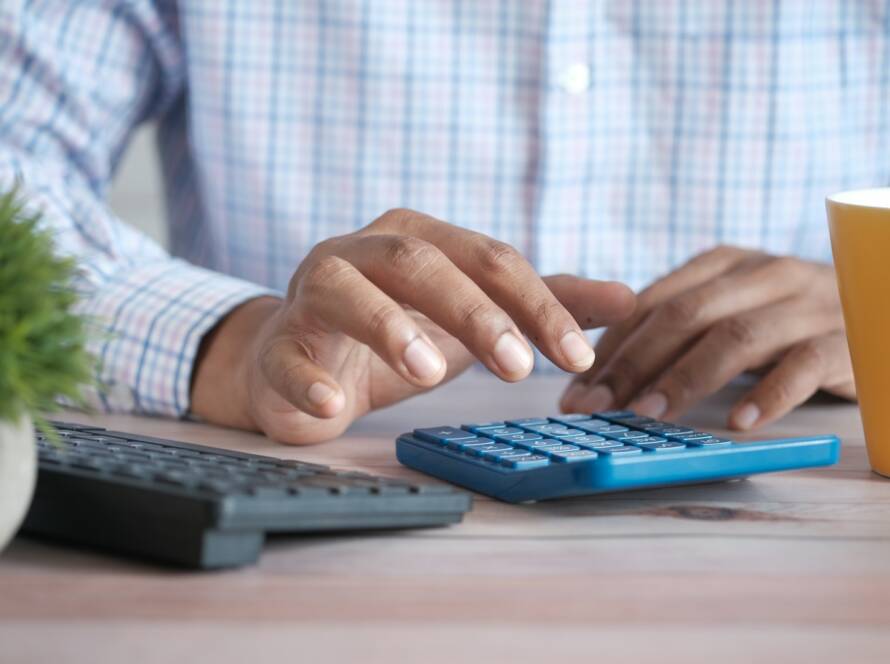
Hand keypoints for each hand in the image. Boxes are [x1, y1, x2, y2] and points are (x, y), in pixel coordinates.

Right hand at [191, 209, 634, 443]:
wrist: (304, 360)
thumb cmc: (397, 331)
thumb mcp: (475, 316)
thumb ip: (543, 304)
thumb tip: (630, 298)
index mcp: (420, 238)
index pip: (489, 258)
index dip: (536, 304)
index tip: (577, 356)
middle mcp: (364, 251)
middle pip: (421, 262)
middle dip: (473, 311)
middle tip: (518, 368)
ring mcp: (313, 293)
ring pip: (347, 291)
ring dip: (388, 327)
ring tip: (429, 372)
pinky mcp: (278, 344)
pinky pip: (287, 356)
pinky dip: (308, 381)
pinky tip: (333, 408)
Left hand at [560, 246, 854, 429]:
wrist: (878, 308)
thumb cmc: (785, 321)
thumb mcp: (728, 311)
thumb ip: (676, 329)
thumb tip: (600, 374)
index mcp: (723, 264)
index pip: (652, 303)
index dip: (610, 347)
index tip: (575, 389)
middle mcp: (761, 274)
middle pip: (685, 316)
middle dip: (631, 364)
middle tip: (596, 407)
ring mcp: (805, 303)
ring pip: (735, 337)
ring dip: (685, 378)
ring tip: (648, 416)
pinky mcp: (843, 338)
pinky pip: (803, 365)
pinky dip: (769, 394)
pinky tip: (739, 422)